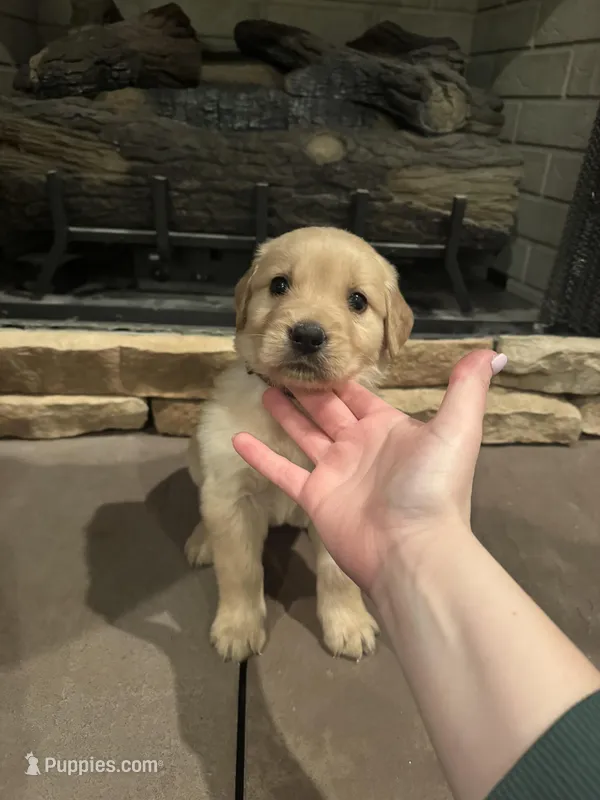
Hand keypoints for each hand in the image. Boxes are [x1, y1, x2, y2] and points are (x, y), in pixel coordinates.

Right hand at [233, 350, 505, 592]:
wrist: (412, 550)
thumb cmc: (432, 487)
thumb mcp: (457, 430)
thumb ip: (467, 389)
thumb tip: (491, 353)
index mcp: (388, 429)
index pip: (360, 396)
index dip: (341, 376)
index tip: (319, 353)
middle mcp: (360, 447)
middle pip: (328, 410)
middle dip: (308, 388)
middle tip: (284, 363)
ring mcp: (335, 473)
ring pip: (304, 434)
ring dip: (285, 413)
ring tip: (264, 387)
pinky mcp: (314, 498)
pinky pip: (282, 471)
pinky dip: (260, 456)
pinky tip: (237, 439)